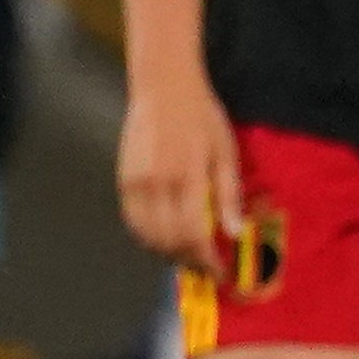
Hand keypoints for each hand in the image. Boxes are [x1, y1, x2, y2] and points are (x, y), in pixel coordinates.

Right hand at [116, 66, 242, 275]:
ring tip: (186, 254)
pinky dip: (147, 236)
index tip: (219, 270)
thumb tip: (236, 233)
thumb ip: (229, 195)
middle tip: (205, 265)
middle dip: (188, 260)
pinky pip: (133, 221)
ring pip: (146, 235)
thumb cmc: (202, 118)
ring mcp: (135, 183)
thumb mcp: (225, 153)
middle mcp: (156, 184)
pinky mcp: (123, 180)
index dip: (206, 259)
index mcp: (187, 177)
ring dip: (166, 252)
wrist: (163, 89)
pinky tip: (164, 236)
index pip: (193, 234)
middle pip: (168, 240)